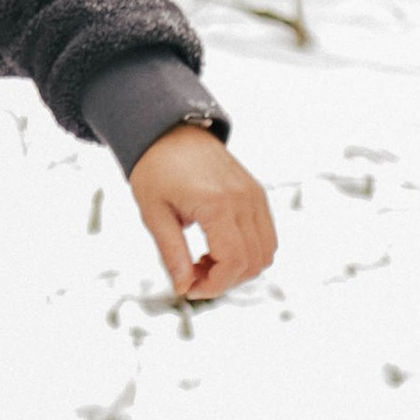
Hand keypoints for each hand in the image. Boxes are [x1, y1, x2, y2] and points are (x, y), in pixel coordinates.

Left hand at [129, 125, 276, 300]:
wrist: (169, 131)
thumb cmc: (155, 170)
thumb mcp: (153, 214)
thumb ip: (172, 253)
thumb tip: (183, 288)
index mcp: (217, 204)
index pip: (233, 262)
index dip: (214, 285)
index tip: (189, 289)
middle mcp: (244, 200)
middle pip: (253, 262)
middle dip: (225, 280)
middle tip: (192, 276)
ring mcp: (255, 195)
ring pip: (266, 252)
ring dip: (239, 268)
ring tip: (203, 261)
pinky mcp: (257, 194)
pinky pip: (266, 236)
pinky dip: (248, 252)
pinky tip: (216, 248)